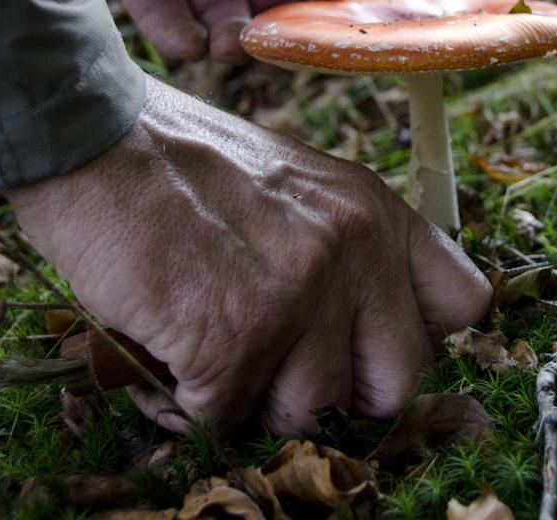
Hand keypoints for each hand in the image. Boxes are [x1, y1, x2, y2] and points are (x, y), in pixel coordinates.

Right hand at [8, 78, 491, 434]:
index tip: (364, 345)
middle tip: (278, 363)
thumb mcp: (297, 182)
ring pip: (307, 412)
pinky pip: (224, 418)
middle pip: (397, 382)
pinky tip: (167, 345)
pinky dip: (188, 398)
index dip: (413, 340)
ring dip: (251, 395)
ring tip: (207, 341)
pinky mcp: (235, 338)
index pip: (463, 304)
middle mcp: (353, 250)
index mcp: (374, 211)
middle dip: (336, 390)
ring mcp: (298, 295)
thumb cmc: (181, 162)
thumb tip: (362, 328)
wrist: (93, 137)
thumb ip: (345, 245)